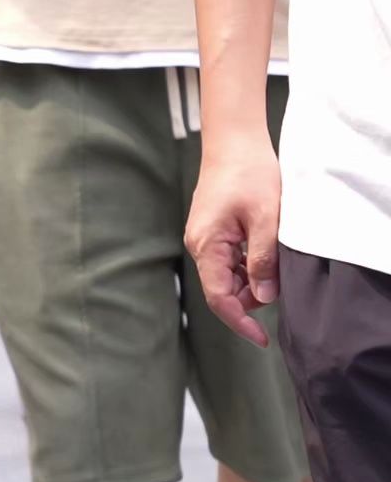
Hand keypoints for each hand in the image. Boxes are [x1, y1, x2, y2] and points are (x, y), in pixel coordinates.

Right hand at [185, 136, 282, 347]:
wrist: (233, 143)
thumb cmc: (249, 174)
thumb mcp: (266, 218)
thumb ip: (264, 260)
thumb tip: (264, 297)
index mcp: (206, 245)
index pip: (219, 297)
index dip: (240, 322)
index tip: (262, 338)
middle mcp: (199, 246)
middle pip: (222, 289)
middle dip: (250, 298)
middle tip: (282, 286)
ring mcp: (204, 239)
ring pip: (226, 276)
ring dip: (251, 280)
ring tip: (276, 263)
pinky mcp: (212, 232)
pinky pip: (228, 261)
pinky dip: (247, 265)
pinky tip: (265, 252)